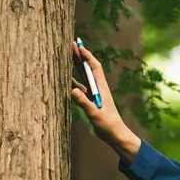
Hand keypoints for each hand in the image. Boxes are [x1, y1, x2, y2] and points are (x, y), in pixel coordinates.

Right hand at [70, 40, 140, 160]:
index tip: (79, 45)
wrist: (115, 135)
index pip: (94, 67)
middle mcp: (98, 88)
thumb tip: (72, 90)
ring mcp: (94, 94)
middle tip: (71, 43)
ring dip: (76, 66)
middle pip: (88, 68)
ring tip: (67, 56)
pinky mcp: (91, 101)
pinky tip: (65, 78)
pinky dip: (73, 82)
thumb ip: (84, 103)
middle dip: (80, 56)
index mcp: (101, 88)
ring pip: (83, 77)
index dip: (87, 55)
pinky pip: (80, 88)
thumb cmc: (108, 125)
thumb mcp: (95, 114)